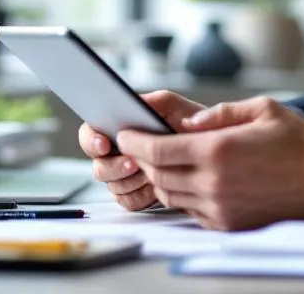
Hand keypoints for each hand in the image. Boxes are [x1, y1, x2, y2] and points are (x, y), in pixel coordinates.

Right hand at [77, 90, 206, 210]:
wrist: (212, 156)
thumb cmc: (194, 128)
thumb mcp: (179, 107)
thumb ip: (159, 101)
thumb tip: (138, 102)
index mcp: (120, 128)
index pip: (90, 133)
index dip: (91, 140)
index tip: (105, 144)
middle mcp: (118, 152)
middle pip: (97, 165)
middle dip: (113, 167)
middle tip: (133, 164)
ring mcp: (125, 175)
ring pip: (112, 185)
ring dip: (129, 182)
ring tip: (149, 175)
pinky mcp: (136, 193)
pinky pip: (127, 201)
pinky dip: (139, 196)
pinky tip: (153, 189)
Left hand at [115, 96, 303, 230]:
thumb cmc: (298, 144)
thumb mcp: (262, 110)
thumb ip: (219, 112)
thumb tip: (186, 121)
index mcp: (218, 150)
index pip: (157, 150)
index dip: (135, 142)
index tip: (126, 134)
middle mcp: (214, 182)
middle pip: (158, 174)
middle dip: (142, 159)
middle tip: (137, 146)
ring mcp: (219, 207)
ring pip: (170, 195)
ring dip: (160, 178)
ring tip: (161, 162)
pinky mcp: (227, 224)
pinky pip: (189, 210)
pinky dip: (181, 195)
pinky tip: (188, 180)